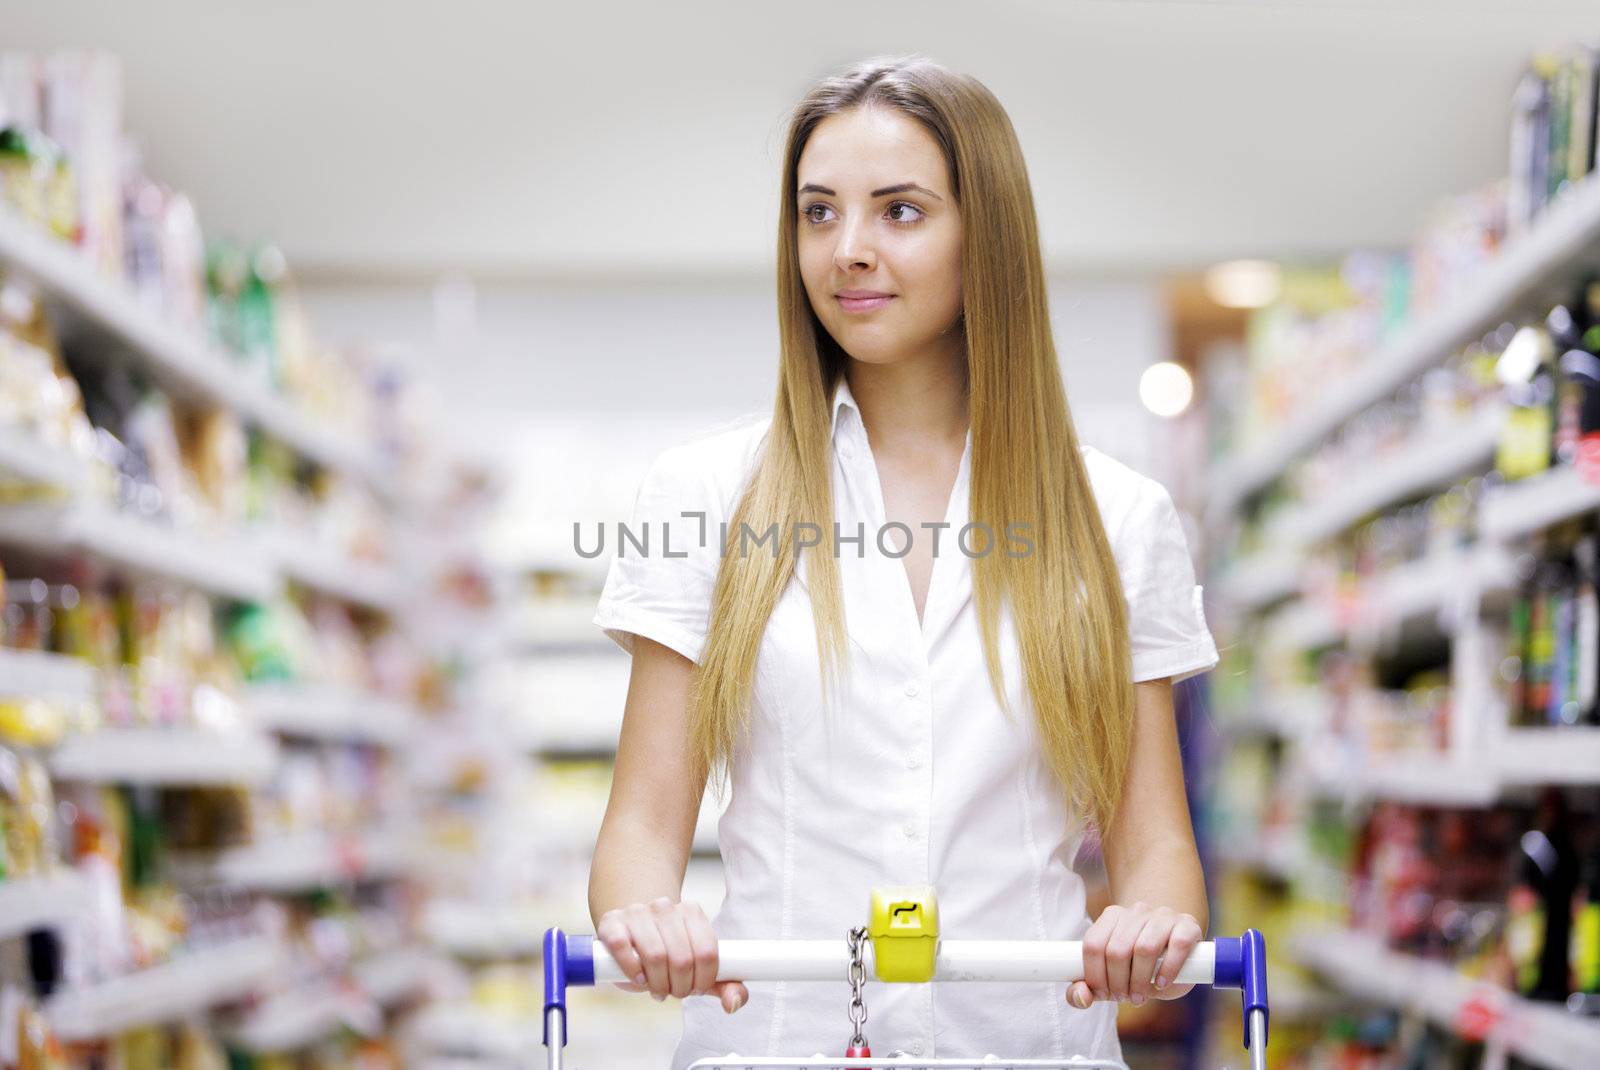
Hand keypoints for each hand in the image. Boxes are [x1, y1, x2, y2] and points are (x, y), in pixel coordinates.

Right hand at [595, 897, 747, 1013]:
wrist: (630, 930)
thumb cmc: (667, 951)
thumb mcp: (698, 967)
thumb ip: (724, 985)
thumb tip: (734, 1002)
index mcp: (691, 912)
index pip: (707, 953)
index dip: (703, 980)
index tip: (695, 988)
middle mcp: (665, 907)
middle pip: (682, 958)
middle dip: (680, 986)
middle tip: (674, 991)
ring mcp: (637, 912)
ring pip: (656, 955)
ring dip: (658, 983)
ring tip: (657, 987)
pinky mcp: (612, 922)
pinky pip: (622, 946)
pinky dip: (632, 969)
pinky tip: (638, 977)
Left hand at [1068, 901, 1201, 1009]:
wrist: (1176, 948)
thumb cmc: (1139, 965)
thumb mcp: (1112, 977)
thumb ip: (1089, 989)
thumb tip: (1080, 997)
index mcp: (1112, 917)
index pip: (1093, 945)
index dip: (1095, 975)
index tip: (1104, 994)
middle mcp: (1136, 911)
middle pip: (1117, 949)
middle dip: (1118, 982)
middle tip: (1125, 997)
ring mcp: (1163, 915)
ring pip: (1144, 947)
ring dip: (1140, 980)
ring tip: (1141, 996)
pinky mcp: (1188, 925)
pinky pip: (1178, 945)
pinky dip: (1169, 969)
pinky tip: (1162, 983)